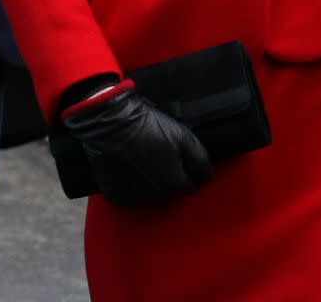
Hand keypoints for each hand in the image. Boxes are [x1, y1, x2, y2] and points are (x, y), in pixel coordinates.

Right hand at [62, 84, 212, 206]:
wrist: (111, 122)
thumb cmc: (150, 126)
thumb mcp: (182, 135)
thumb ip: (200, 159)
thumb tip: (209, 177)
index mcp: (174, 183)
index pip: (191, 186)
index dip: (187, 170)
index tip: (178, 156)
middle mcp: (156, 197)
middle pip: (169, 191)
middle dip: (168, 176)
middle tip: (159, 153)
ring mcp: (134, 198)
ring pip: (150, 194)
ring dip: (149, 181)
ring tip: (142, 157)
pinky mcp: (116, 196)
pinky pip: (129, 194)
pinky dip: (130, 184)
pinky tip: (127, 166)